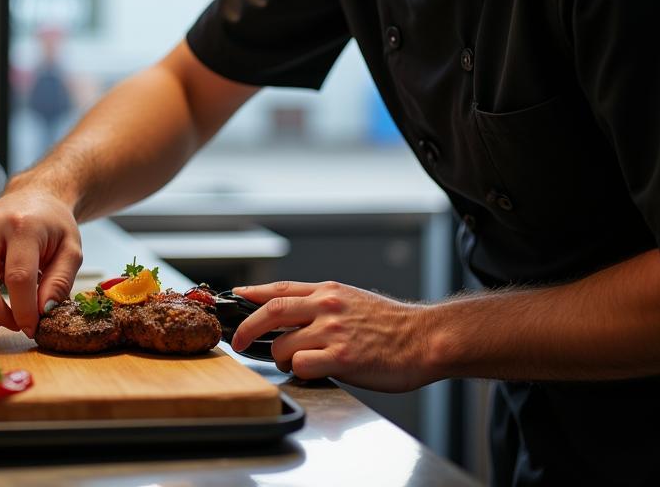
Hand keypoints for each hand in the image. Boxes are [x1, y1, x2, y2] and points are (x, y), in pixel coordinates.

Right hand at [0, 187, 81, 336]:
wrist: (34, 195)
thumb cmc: (53, 225)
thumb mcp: (71, 250)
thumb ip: (61, 282)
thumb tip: (43, 313)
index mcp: (22, 224)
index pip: (18, 278)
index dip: (24, 311)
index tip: (32, 327)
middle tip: (16, 325)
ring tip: (3, 319)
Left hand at [231, 280, 432, 391]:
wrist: (423, 338)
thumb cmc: (391, 324)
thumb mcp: (352, 299)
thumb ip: (322, 303)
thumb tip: (294, 311)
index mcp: (328, 292)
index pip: (281, 288)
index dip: (253, 292)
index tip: (235, 295)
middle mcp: (327, 307)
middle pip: (271, 311)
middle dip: (248, 327)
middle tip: (239, 340)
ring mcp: (333, 331)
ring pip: (283, 345)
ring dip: (282, 357)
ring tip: (298, 362)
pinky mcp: (342, 358)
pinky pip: (302, 365)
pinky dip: (300, 371)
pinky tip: (315, 371)